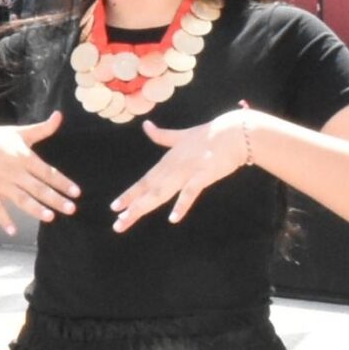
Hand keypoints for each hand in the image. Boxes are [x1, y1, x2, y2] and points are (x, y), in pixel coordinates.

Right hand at [0, 112, 78, 236]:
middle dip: (56, 199)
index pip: (47, 172)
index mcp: (22, 157)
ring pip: (20, 199)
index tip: (76, 192)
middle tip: (71, 209)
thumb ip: (41, 129)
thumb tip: (60, 116)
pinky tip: (12, 231)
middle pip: (38, 188)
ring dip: (35, 209)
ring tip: (50, 217)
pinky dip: (3, 219)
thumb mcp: (18, 133)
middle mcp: (13, 171)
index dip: (63, 182)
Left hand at [112, 112, 251, 231]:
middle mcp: (172, 167)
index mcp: (167, 162)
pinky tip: (173, 218)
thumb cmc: (209, 135)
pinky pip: (190, 192)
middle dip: (132, 207)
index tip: (114, 207)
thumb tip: (146, 125)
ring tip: (129, 219)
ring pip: (161, 192)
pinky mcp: (204, 174)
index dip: (129, 194)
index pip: (144, 181)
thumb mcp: (181, 136)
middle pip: (148, 190)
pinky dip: (182, 204)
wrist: (234, 132)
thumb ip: (162, 135)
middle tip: (117, 224)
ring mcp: (187, 171)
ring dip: (144, 206)